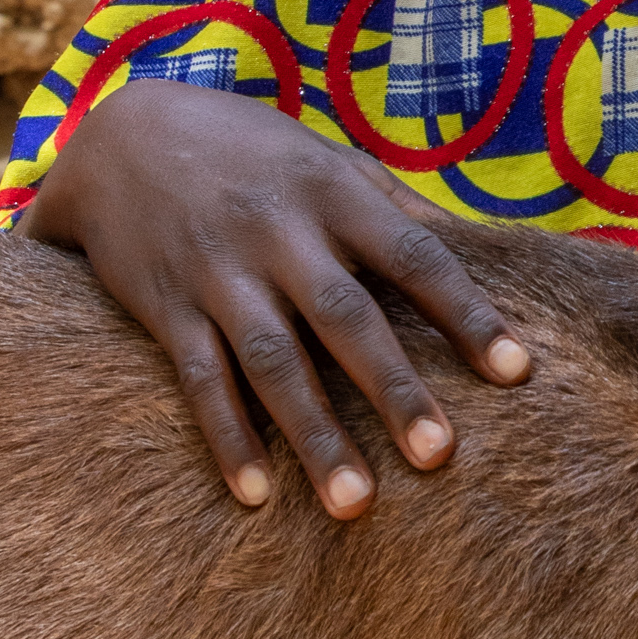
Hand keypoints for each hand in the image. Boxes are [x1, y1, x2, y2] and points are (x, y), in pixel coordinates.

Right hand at [23, 85, 530, 516]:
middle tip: (440, 456)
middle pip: (346, 318)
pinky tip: (257, 496)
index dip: (467, 313)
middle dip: (394, 388)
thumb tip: (475, 249)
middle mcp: (278, 232)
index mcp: (333, 191)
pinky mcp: (165, 307)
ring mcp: (219, 272)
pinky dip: (227, 439)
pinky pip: (200, 380)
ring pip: (274, 362)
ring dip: (314, 436)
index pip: (416, 258)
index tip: (516, 372)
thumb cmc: (251, 152)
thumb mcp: (326, 157)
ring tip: (355, 504)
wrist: (121, 134)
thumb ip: (395, 205)